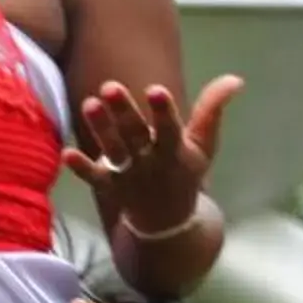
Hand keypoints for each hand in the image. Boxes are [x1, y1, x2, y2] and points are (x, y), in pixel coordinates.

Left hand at [66, 77, 241, 238]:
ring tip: (89, 103)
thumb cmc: (185, 173)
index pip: (171, 129)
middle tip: (110, 86)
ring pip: (113, 150)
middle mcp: (151, 163)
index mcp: (176, 151)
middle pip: (135, 134)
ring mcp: (128, 175)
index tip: (156, 90)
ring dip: (101, 130)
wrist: (168, 223)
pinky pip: (94, 178)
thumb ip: (213, 111)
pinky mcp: (109, 185)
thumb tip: (235, 78)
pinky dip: (82, 168)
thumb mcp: (204, 146)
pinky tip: (67, 153)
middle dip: (123, 112)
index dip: (164, 111)